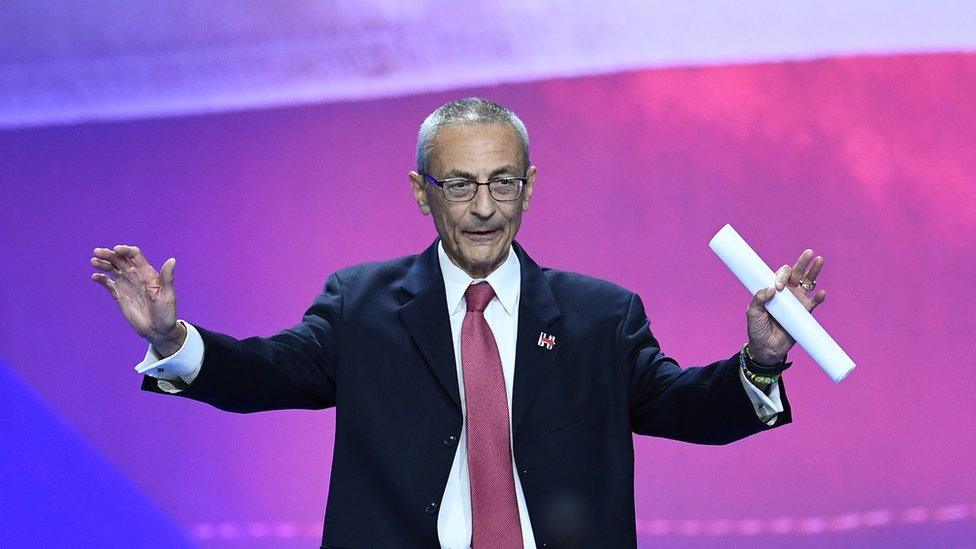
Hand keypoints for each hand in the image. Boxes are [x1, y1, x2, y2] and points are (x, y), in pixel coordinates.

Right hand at [90, 245, 185, 356]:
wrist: (158, 330)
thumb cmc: (167, 313)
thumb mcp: (168, 296)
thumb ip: (167, 278)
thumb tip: (172, 260)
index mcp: (148, 273)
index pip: (135, 256)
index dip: (125, 250)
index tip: (116, 249)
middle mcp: (136, 276)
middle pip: (121, 260)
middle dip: (109, 254)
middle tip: (97, 252)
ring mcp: (127, 285)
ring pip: (113, 270)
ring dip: (103, 264)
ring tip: (93, 261)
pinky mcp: (120, 295)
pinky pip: (109, 284)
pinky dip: (101, 279)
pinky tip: (95, 277)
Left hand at [746, 249, 826, 364]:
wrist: (766, 348)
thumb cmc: (757, 329)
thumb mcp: (752, 313)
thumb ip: (758, 300)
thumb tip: (772, 290)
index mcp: (773, 289)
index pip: (780, 275)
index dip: (781, 276)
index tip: (778, 287)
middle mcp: (786, 293)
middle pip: (796, 273)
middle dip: (802, 262)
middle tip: (809, 253)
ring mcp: (797, 302)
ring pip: (808, 283)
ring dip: (814, 272)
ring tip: (819, 261)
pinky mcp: (804, 313)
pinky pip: (814, 302)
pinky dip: (819, 297)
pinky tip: (821, 293)